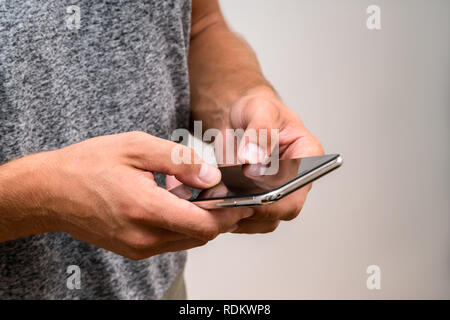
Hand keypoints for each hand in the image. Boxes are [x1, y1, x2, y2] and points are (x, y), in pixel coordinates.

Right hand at [0, 132, 252, 258]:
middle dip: (220, 216)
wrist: (51, 191)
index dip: (230, 214)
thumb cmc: (89, 165)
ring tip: (196, 191)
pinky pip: (172, 240)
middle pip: (201, 236)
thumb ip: (179, 161)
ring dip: (201, 220)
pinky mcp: (134, 250)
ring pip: (188, 240)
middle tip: (222, 190)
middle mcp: (143, 237)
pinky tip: (176, 201)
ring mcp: (138, 248)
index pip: (205, 225)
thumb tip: (212, 175)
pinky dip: (183, 224)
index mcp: (145, 209)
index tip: (243, 201)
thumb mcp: (136, 147)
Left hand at [227, 87, 323, 232]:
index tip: (251, 179)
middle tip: (228, 199)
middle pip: (284, 208)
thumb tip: (254, 158)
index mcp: (307, 155)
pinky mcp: (257, 202)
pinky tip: (212, 204)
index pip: (301, 183)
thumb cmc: (256, 110)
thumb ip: (259, 131)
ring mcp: (276, 194)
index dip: (280, 188)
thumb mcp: (259, 110)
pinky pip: (247, 219)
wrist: (237, 119)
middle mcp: (296, 180)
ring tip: (216, 201)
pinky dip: (229, 216)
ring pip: (264, 220)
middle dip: (257, 208)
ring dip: (240, 215)